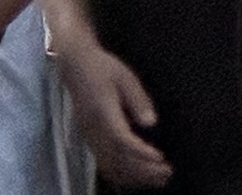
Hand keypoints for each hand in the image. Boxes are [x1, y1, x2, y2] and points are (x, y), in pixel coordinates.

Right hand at [52, 39, 171, 187]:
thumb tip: (150, 122)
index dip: (141, 152)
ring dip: (136, 177)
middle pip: (118, 158)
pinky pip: (105, 165)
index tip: (161, 157)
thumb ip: (138, 98)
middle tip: (168, 171)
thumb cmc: (101, 66)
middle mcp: (93, 128)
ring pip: (112, 166)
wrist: (74, 63)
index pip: (121, 139)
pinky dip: (123, 175)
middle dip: (145, 170)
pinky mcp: (89, 140)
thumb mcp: (124, 75)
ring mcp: (89, 136)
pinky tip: (139, 177)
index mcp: (102, 111)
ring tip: (159, 178)